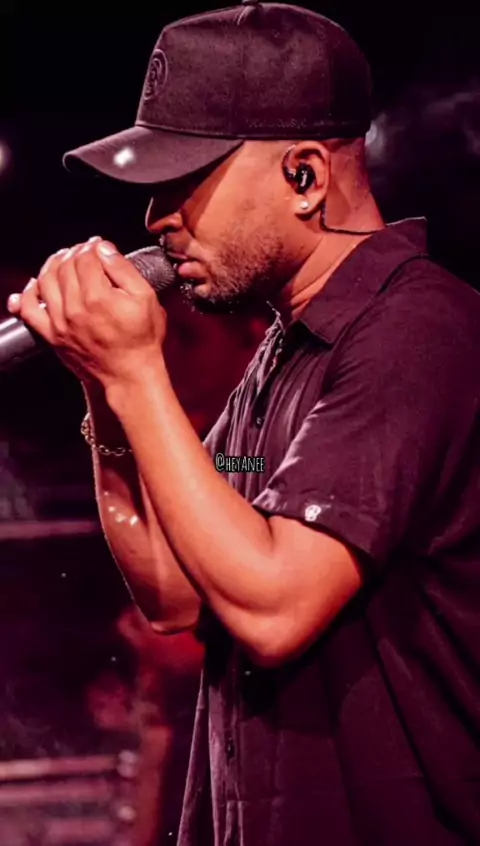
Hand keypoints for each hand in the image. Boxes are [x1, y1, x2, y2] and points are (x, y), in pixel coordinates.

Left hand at [6, 238, 166, 388]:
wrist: (129, 375)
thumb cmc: (141, 340)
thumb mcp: (146, 299)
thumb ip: (124, 271)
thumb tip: (104, 249)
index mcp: (98, 297)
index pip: (86, 258)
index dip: (92, 247)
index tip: (98, 246)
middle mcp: (74, 308)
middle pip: (64, 266)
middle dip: (74, 253)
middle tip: (84, 252)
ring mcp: (59, 322)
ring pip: (44, 281)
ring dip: (52, 265)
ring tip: (63, 261)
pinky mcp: (52, 336)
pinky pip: (28, 310)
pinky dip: (26, 295)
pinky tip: (34, 286)